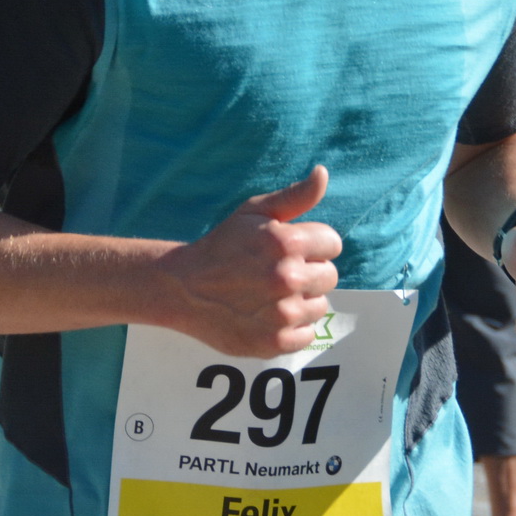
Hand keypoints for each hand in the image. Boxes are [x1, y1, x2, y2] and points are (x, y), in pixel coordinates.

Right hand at [158, 166, 341, 358]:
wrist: (183, 287)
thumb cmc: (223, 245)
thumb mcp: (254, 212)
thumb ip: (294, 196)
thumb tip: (323, 173)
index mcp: (287, 243)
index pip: (332, 244)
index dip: (313, 244)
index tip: (290, 249)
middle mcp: (287, 278)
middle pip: (330, 276)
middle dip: (309, 272)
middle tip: (278, 272)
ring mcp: (281, 314)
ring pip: (320, 306)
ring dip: (301, 301)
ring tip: (271, 294)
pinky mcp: (274, 342)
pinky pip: (308, 334)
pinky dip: (293, 328)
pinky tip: (268, 315)